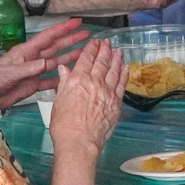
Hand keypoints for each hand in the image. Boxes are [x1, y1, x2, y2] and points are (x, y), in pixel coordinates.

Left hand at [0, 18, 90, 110]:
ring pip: (55, 62)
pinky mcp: (32, 85)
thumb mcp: (11, 71)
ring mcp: (33, 72)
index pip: (48, 37)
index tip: (76, 22)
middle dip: (71, 40)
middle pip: (56, 47)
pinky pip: (49, 81)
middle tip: (87, 34)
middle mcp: (32, 59)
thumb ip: (29, 68)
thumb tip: (46, 63)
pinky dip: (60, 79)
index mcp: (26, 51)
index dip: (63, 29)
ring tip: (84, 53)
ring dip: (69, 57)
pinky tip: (70, 77)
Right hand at [48, 38, 126, 158]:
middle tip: (107, 42)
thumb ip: (64, 83)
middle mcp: (94, 82)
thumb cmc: (64, 126)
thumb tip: (64, 70)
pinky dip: (124, 74)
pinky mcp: (116, 103)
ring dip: (116, 58)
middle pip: (102, 61)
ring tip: (118, 50)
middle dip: (105, 49)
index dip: (91, 48)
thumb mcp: (58, 101)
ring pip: (114, 70)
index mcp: (77, 80)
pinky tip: (125, 67)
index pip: (86, 58)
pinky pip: (122, 84)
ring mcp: (107, 92)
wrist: (79, 142)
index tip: (94, 42)